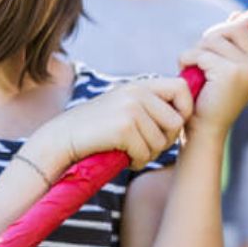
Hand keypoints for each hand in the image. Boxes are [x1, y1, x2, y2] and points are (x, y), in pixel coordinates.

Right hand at [27, 77, 192, 174]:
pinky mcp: (123, 127)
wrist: (62, 138)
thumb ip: (150, 105)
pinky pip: (145, 153)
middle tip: (144, 145)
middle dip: (165, 140)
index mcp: (140, 85)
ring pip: (162, 142)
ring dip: (147, 153)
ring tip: (128, 150)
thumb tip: (184, 116)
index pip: (182, 87)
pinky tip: (121, 157)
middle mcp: (137, 92)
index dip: (184, 109)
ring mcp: (130, 108)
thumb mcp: (125, 107)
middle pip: (177, 122)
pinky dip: (136, 161)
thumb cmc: (97, 129)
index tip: (171, 126)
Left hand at [178, 13, 247, 136]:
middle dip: (213, 35)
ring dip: (197, 49)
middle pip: (237, 26)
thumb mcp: (227, 68)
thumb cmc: (211, 97)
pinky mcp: (230, 73)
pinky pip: (202, 52)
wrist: (204, 129)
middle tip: (202, 55)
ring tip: (194, 67)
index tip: (233, 25)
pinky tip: (186, 72)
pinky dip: (187, 59)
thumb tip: (237, 15)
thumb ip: (234, 44)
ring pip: (216, 37)